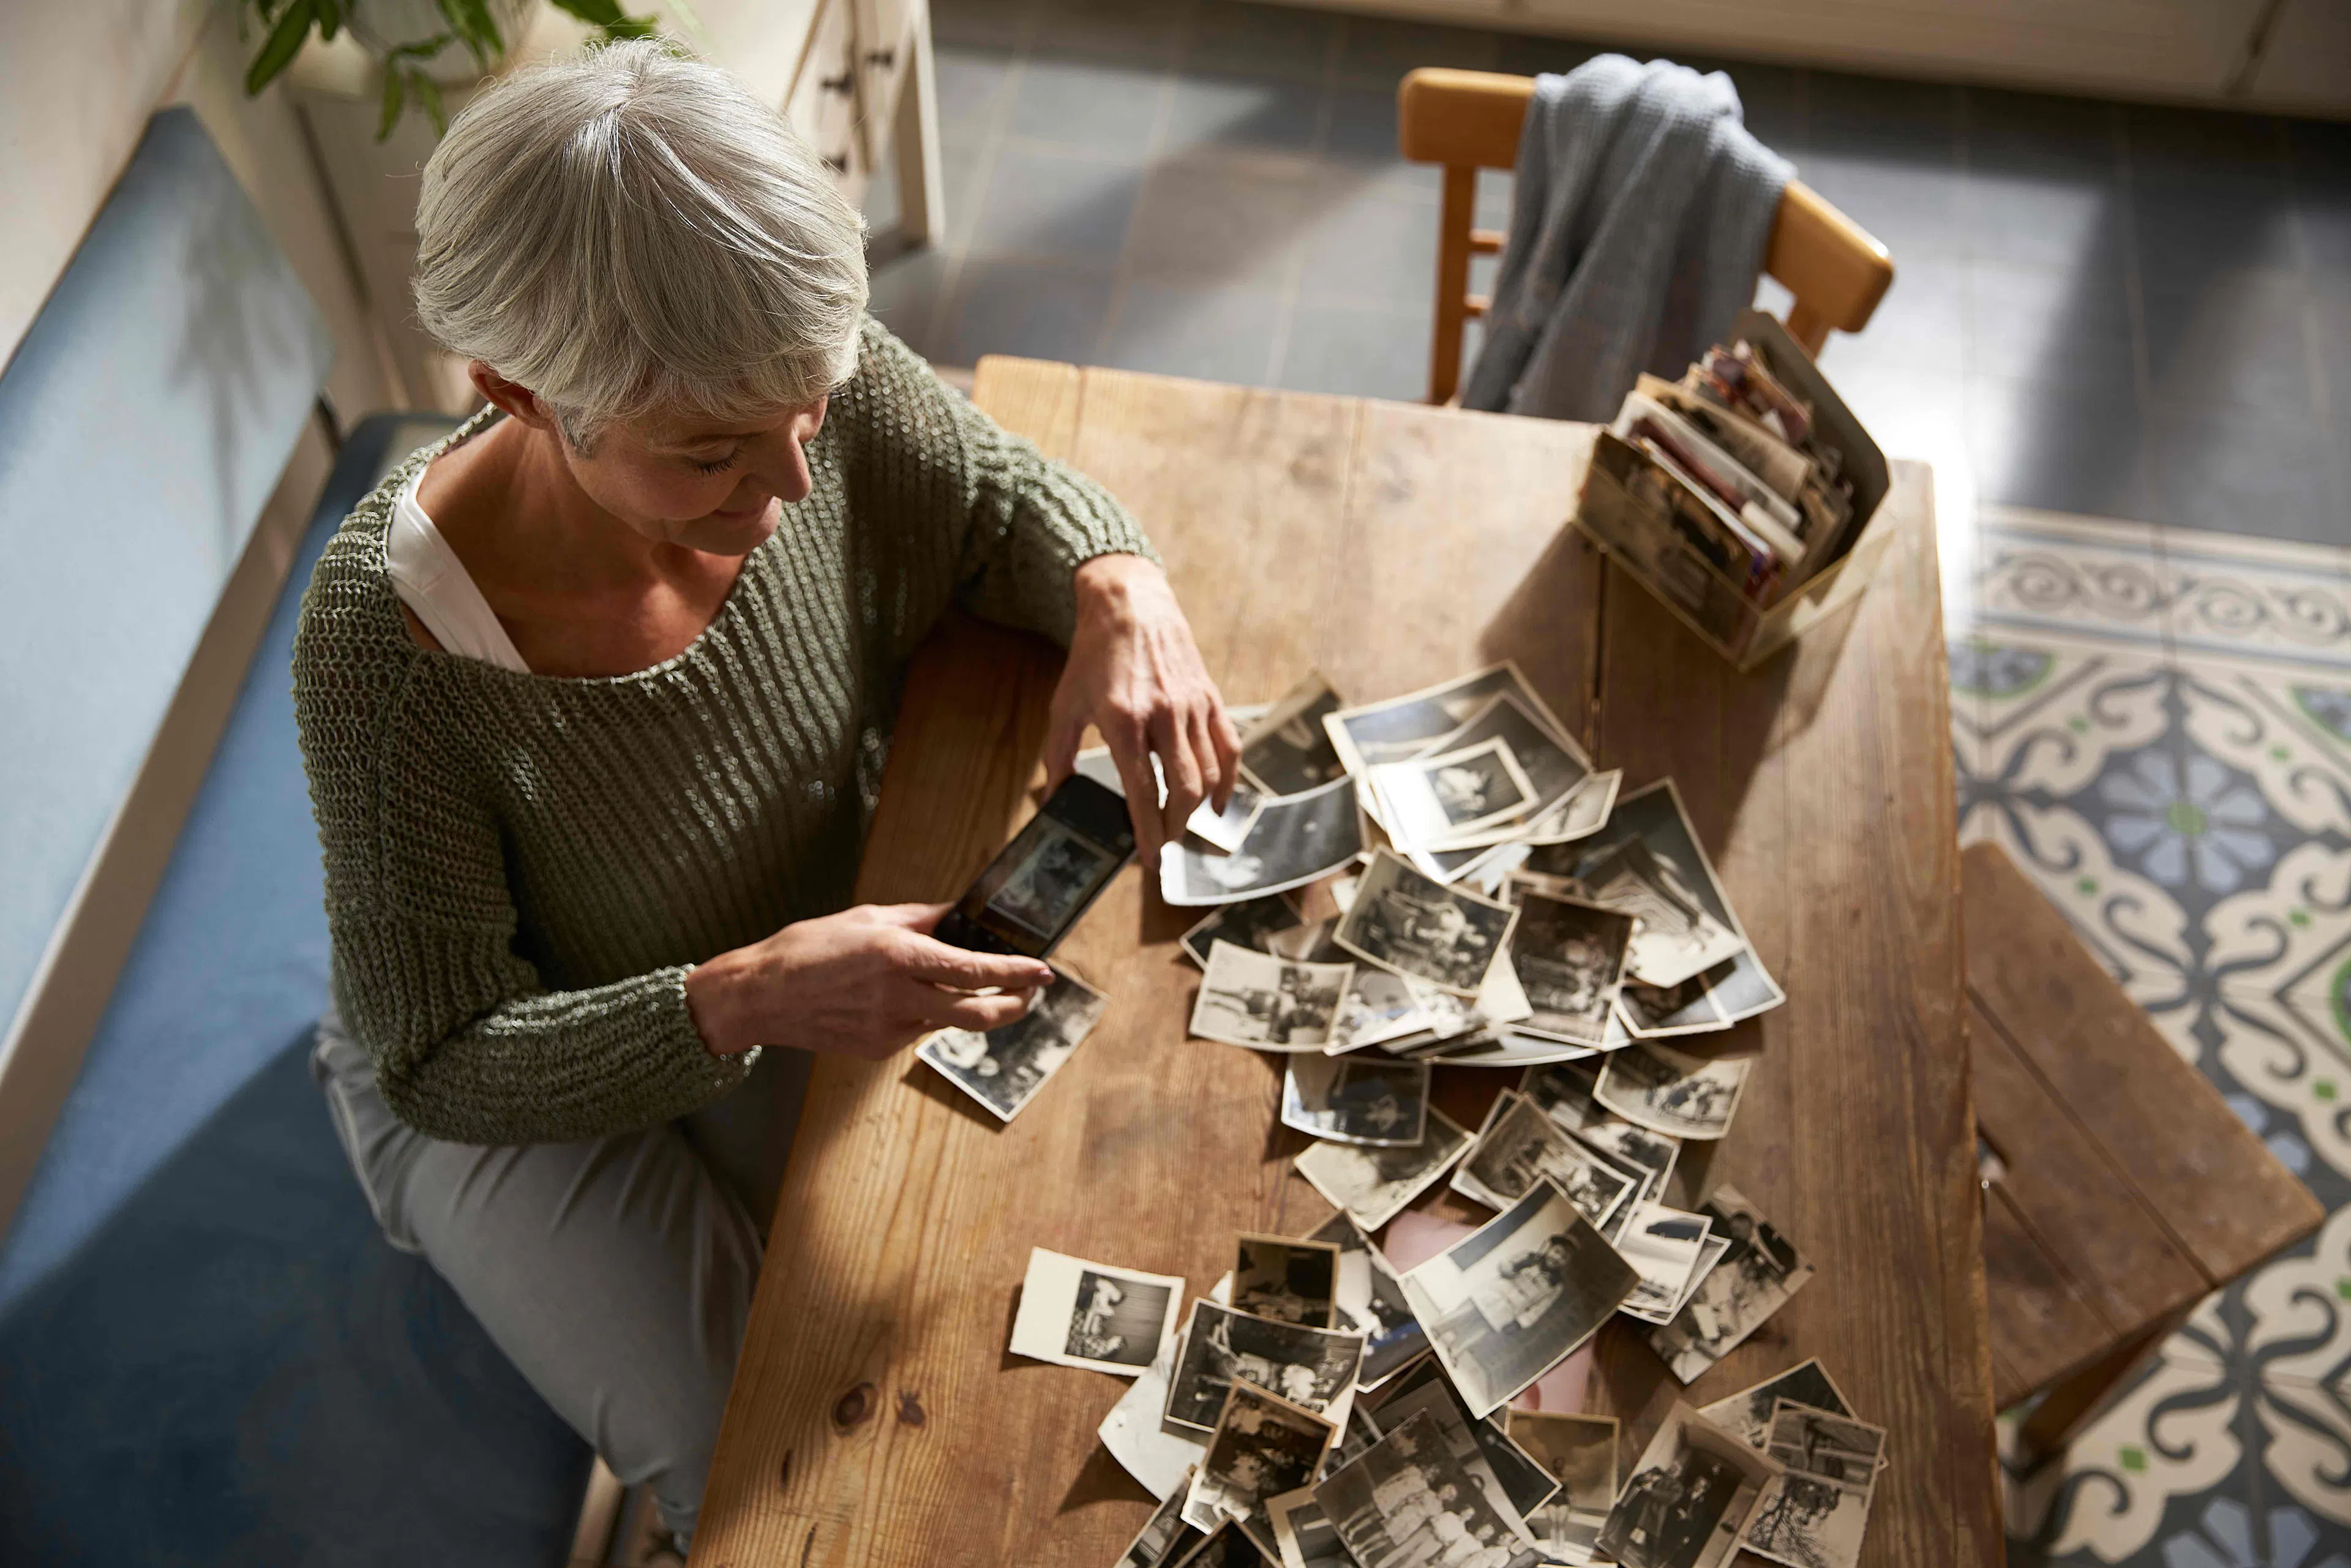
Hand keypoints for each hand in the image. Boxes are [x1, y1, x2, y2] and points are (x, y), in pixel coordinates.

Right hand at [683, 903, 1053, 1058]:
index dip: (1016, 973)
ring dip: (969, 1008)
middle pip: (978, 1015)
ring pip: (948, 1023)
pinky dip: (925, 1014)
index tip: (1043, 970)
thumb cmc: (807, 949)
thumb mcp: (867, 918)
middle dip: (1015, 1006)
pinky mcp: (877, 1049)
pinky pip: (917, 1031)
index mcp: (898, 956)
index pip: (974, 970)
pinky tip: (906, 999)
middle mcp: (899, 997)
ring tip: (972, 988)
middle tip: (1030, 994)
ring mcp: (889, 1029)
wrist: (760, 995)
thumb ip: (920, 918)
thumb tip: (957, 915)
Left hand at [1045, 554, 1239, 863]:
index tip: (1148, 859)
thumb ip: (1058, 755)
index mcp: (1123, 719)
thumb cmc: (1093, 656)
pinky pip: (1229, 749)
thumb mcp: (1065, 704)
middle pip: (1183, 790)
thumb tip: (1054, 800)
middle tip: (1163, 844)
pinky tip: (1215, 803)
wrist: (1130, 604)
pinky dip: (1227, 782)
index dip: (1148, 831)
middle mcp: (1163, 714)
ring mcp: (1192, 706)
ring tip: (1180, 825)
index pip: (1142, 789)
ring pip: (1208, 774)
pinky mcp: (1210, 698)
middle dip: (1174, 827)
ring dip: (1196, 810)